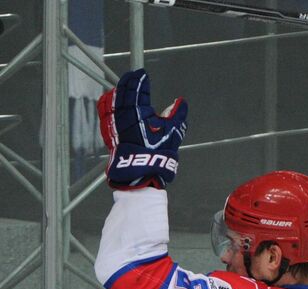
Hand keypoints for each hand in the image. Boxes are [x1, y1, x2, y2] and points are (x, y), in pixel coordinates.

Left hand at [97, 68, 187, 187]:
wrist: (139, 172)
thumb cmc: (157, 152)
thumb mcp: (173, 132)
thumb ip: (177, 114)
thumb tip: (180, 102)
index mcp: (139, 110)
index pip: (138, 88)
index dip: (140, 79)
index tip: (142, 74)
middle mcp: (123, 113)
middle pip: (123, 91)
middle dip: (128, 82)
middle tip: (132, 76)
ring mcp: (114, 122)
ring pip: (112, 100)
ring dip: (117, 91)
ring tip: (122, 87)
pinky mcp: (108, 132)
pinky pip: (104, 113)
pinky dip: (107, 104)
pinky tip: (109, 101)